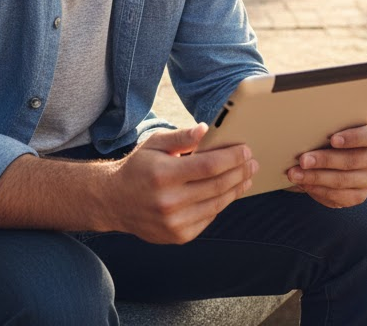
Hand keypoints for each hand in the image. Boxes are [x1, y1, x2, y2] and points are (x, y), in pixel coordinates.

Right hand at [110, 124, 256, 243]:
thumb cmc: (138, 167)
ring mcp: (174, 222)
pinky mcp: (178, 236)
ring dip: (236, 189)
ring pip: (216, 204)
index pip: (208, 166)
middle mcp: (169, 201)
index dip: (231, 158)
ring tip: (247, 177)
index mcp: (163, 174)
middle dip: (239, 172)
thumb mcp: (154, 144)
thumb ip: (181, 137)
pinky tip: (228, 192)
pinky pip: (208, 218)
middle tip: (253, 162)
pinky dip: (221, 204)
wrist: (114, 201)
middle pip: (217, 186)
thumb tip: (205, 129)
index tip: (246, 150)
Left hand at [287, 121, 366, 208]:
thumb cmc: (334, 132)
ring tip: (295, 174)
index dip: (353, 138)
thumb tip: (304, 126)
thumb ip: (329, 125)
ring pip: (343, 181)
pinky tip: (305, 184)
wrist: (339, 155)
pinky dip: (319, 191)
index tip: (332, 139)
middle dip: (324, 161)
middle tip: (302, 160)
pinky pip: (340, 197)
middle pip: (352, 160)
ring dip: (316, 178)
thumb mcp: (336, 125)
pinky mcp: (360, 195)